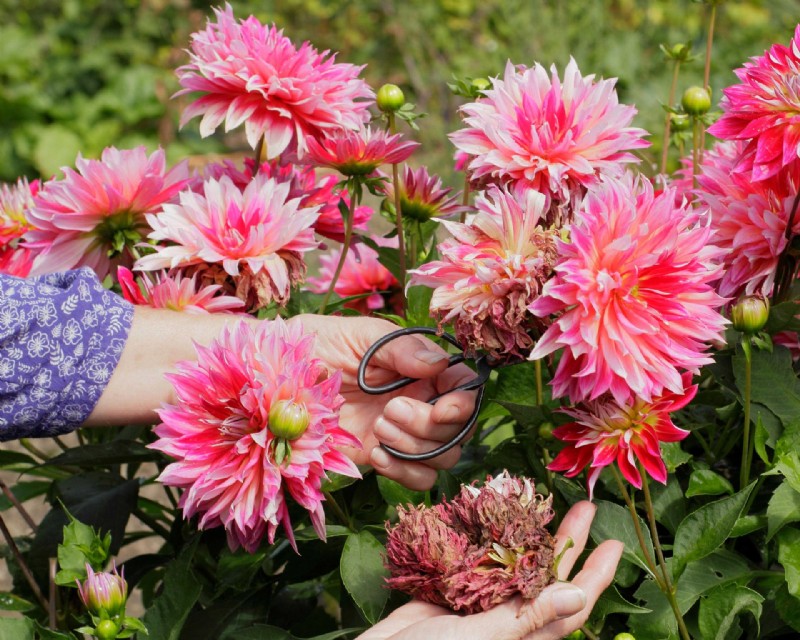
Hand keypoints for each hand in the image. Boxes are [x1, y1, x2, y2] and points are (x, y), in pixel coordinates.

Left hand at [293, 314, 477, 489]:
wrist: (282, 377)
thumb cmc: (323, 343)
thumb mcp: (362, 336)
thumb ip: (401, 348)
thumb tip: (439, 363)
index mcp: (424, 367)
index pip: (466, 387)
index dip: (463, 403)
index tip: (442, 409)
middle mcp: (422, 400)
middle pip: (459, 428)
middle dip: (430, 426)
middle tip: (390, 411)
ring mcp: (405, 432)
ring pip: (443, 455)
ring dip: (416, 449)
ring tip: (379, 428)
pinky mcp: (385, 456)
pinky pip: (418, 478)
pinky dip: (405, 472)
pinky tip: (377, 456)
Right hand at [356, 501, 622, 639]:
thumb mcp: (479, 639)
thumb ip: (525, 618)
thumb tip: (578, 595)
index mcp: (523, 634)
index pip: (572, 604)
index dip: (595, 575)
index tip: (614, 545)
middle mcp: (508, 617)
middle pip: (548, 575)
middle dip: (568, 541)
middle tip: (585, 508)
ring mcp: (481, 603)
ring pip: (515, 563)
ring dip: (531, 534)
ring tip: (544, 503)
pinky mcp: (452, 590)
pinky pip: (479, 560)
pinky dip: (488, 537)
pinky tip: (493, 514)